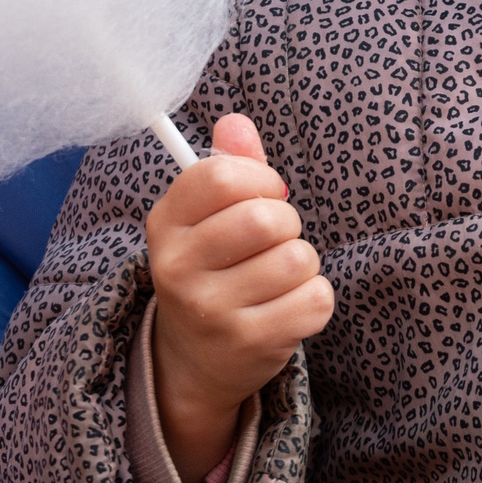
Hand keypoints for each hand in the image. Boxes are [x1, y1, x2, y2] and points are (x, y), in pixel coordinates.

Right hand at [146, 114, 330, 482]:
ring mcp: (212, 311)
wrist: (192, 361)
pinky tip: (287, 306)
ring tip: (277, 276)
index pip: (221, 176)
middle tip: (273, 241)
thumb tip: (236, 121)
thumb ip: (228, 165)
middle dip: (287, 222)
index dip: (260, 177)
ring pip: (297, 258)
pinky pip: (316, 299)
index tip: (265, 192)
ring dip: (302, 261)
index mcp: (165, 225)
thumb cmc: (212, 268)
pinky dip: (314, 298)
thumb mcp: (207, 216)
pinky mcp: (250, 344)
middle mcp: (178, 269)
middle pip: (265, 218)